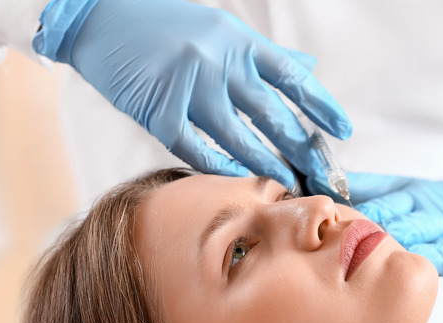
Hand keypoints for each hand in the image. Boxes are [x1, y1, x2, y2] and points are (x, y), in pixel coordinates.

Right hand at [33, 0, 350, 187]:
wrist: (100, 15)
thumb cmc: (163, 22)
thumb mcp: (220, 27)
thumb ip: (262, 54)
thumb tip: (306, 68)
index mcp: (239, 41)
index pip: (292, 78)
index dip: (320, 107)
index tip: (342, 131)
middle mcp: (220, 62)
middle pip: (272, 114)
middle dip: (300, 148)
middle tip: (320, 175)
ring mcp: (190, 86)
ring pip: (238, 138)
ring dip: (265, 166)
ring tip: (284, 185)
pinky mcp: (160, 110)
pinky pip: (196, 149)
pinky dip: (218, 167)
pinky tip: (236, 182)